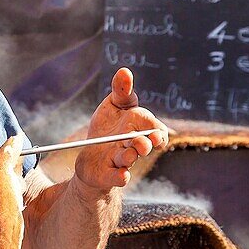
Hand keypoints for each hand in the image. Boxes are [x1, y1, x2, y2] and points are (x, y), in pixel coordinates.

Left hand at [74, 67, 168, 190]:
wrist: (91, 155)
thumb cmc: (108, 128)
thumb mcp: (113, 105)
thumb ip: (121, 90)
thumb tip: (124, 71)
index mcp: (139, 128)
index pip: (156, 131)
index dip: (158, 133)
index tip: (156, 133)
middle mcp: (133, 146)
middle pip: (144, 146)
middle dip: (144, 144)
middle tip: (141, 142)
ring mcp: (121, 161)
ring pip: (129, 160)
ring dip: (130, 157)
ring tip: (128, 154)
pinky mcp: (109, 174)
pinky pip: (117, 178)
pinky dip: (120, 177)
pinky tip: (122, 175)